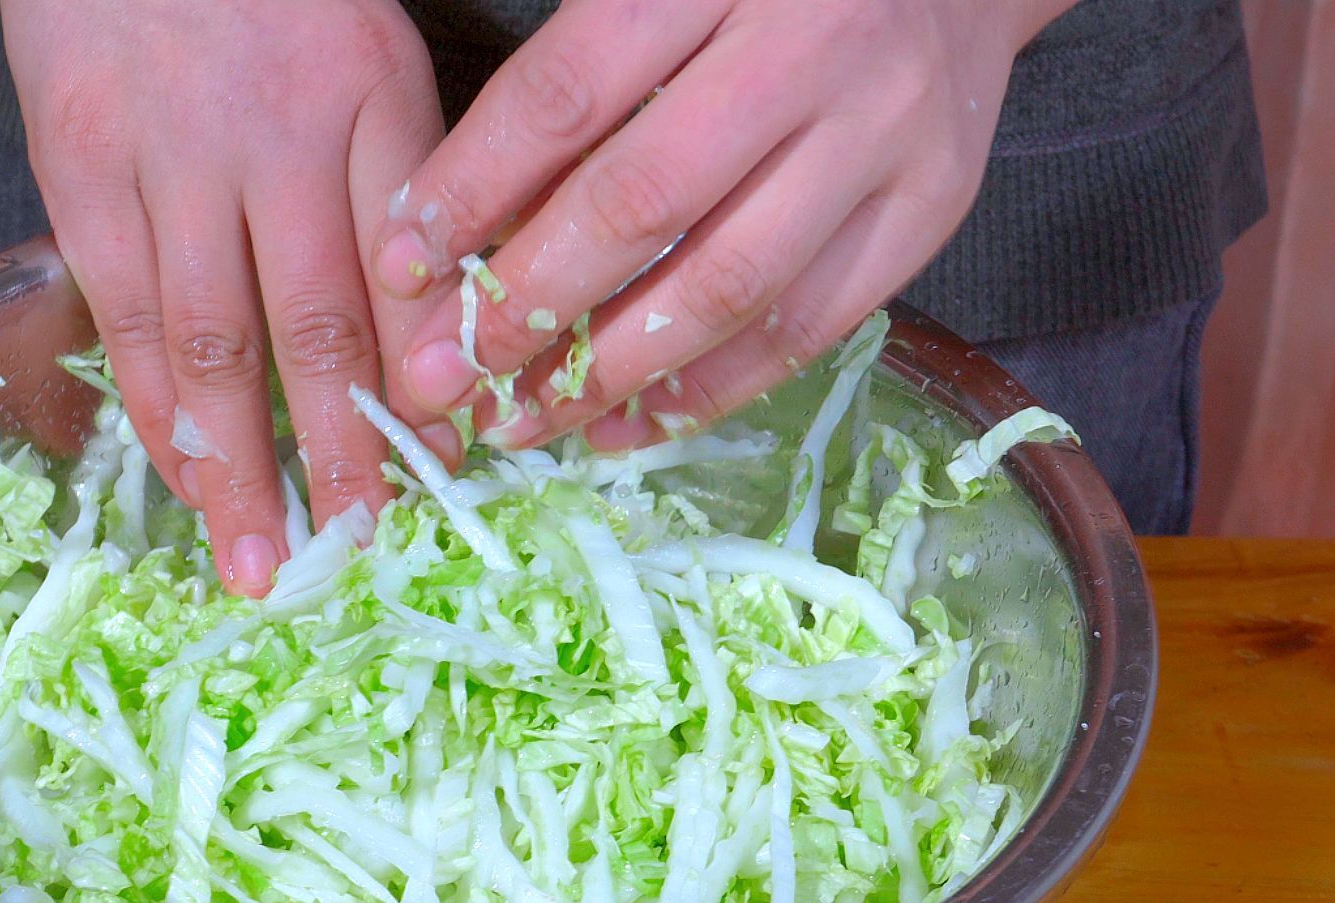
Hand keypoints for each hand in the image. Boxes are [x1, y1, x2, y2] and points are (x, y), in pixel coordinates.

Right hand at [3, 0, 444, 594]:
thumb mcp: (370, 51)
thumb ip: (406, 177)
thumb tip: (441, 331)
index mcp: (371, 100)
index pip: (415, 272)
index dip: (433, 383)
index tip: (452, 470)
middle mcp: (276, 138)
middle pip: (319, 327)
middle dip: (344, 455)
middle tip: (360, 551)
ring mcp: (170, 159)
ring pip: (212, 342)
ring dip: (239, 467)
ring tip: (259, 564)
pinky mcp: (81, 172)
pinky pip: (123, 315)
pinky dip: (153, 409)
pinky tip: (183, 476)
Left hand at [371, 0, 1072, 449]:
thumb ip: (574, 80)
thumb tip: (449, 228)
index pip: (568, 92)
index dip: (472, 187)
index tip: (402, 262)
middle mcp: (810, 47)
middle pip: (642, 203)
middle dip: (527, 305)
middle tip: (445, 376)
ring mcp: (884, 134)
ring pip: (726, 285)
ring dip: (608, 373)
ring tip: (522, 419)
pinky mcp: (932, 209)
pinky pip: (806, 328)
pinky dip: (708, 391)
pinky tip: (627, 424)